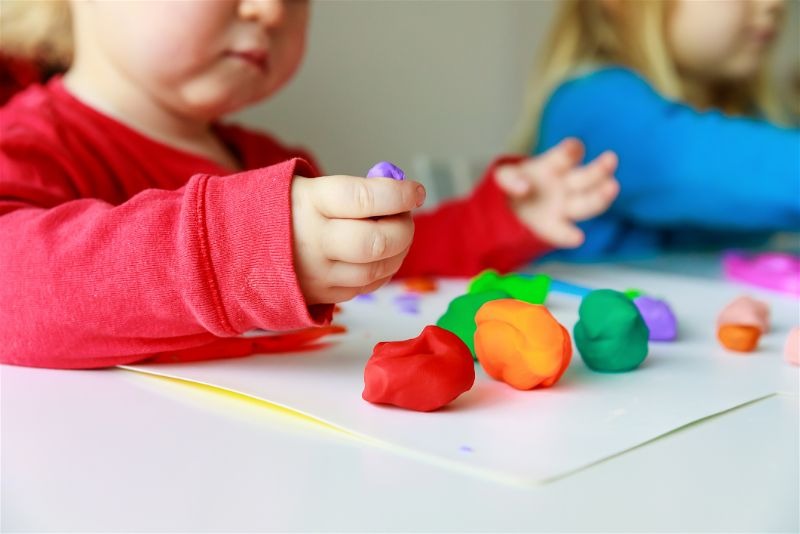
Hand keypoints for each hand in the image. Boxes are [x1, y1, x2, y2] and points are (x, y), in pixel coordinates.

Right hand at [291, 174, 425, 304]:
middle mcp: (313, 242)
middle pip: (375, 241)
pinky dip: (383, 270)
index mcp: (308, 203)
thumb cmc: (282, 209)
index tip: (415, 191)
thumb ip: (353, 191)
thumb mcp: (306, 186)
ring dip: (398, 251)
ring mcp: (317, 274)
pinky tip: (381, 254)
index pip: (364, 199)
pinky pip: (366, 286)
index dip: (398, 195)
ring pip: (376, 270)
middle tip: (405, 216)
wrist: (234, 246)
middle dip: (403, 228)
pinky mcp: (322, 295)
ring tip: (395, 234)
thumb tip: (399, 195)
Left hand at [495, 138, 618, 247]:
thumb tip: (524, 188)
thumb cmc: (512, 185)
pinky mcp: (554, 228)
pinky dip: (567, 235)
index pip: (566, 156)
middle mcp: (565, 185)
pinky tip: (576, 237)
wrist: (505, 211)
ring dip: (599, 197)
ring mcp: (564, 207)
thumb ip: (509, 178)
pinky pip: (562, 232)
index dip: (570, 151)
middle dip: (599, 169)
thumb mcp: (503, 176)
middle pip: (586, 177)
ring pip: (586, 202)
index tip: (574, 148)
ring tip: (611, 188)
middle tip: (611, 159)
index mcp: (553, 166)